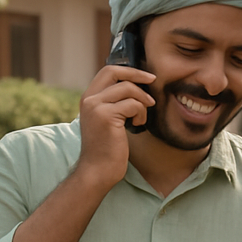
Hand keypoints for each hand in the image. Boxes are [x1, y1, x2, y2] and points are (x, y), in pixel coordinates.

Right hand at [75, 64, 156, 189]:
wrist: (98, 171)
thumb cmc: (107, 150)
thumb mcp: (107, 121)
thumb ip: (114, 104)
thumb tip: (135, 89)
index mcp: (88, 99)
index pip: (108, 72)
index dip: (129, 71)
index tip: (146, 77)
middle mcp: (89, 99)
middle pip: (115, 72)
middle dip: (138, 75)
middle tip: (153, 82)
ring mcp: (96, 106)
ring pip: (128, 89)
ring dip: (142, 102)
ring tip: (141, 118)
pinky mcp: (106, 116)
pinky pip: (133, 104)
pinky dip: (141, 113)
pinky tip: (138, 124)